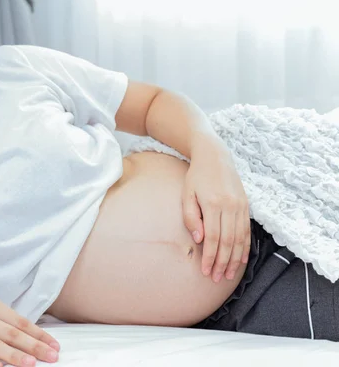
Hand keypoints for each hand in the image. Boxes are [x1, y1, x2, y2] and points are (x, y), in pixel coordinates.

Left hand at [181, 136, 250, 282]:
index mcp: (213, 204)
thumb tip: (199, 240)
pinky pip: (247, 231)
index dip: (210, 257)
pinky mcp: (245, 205)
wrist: (215, 157)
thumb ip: (191, 217)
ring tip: (229, 274)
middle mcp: (230, 206)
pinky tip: (241, 260)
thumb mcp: (187, 194)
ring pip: (240, 238)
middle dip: (223, 262)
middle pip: (228, 241)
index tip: (206, 271)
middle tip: (217, 278)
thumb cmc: (195, 177)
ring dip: (235, 259)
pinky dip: (245, 247)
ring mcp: (240, 206)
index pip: (213, 237)